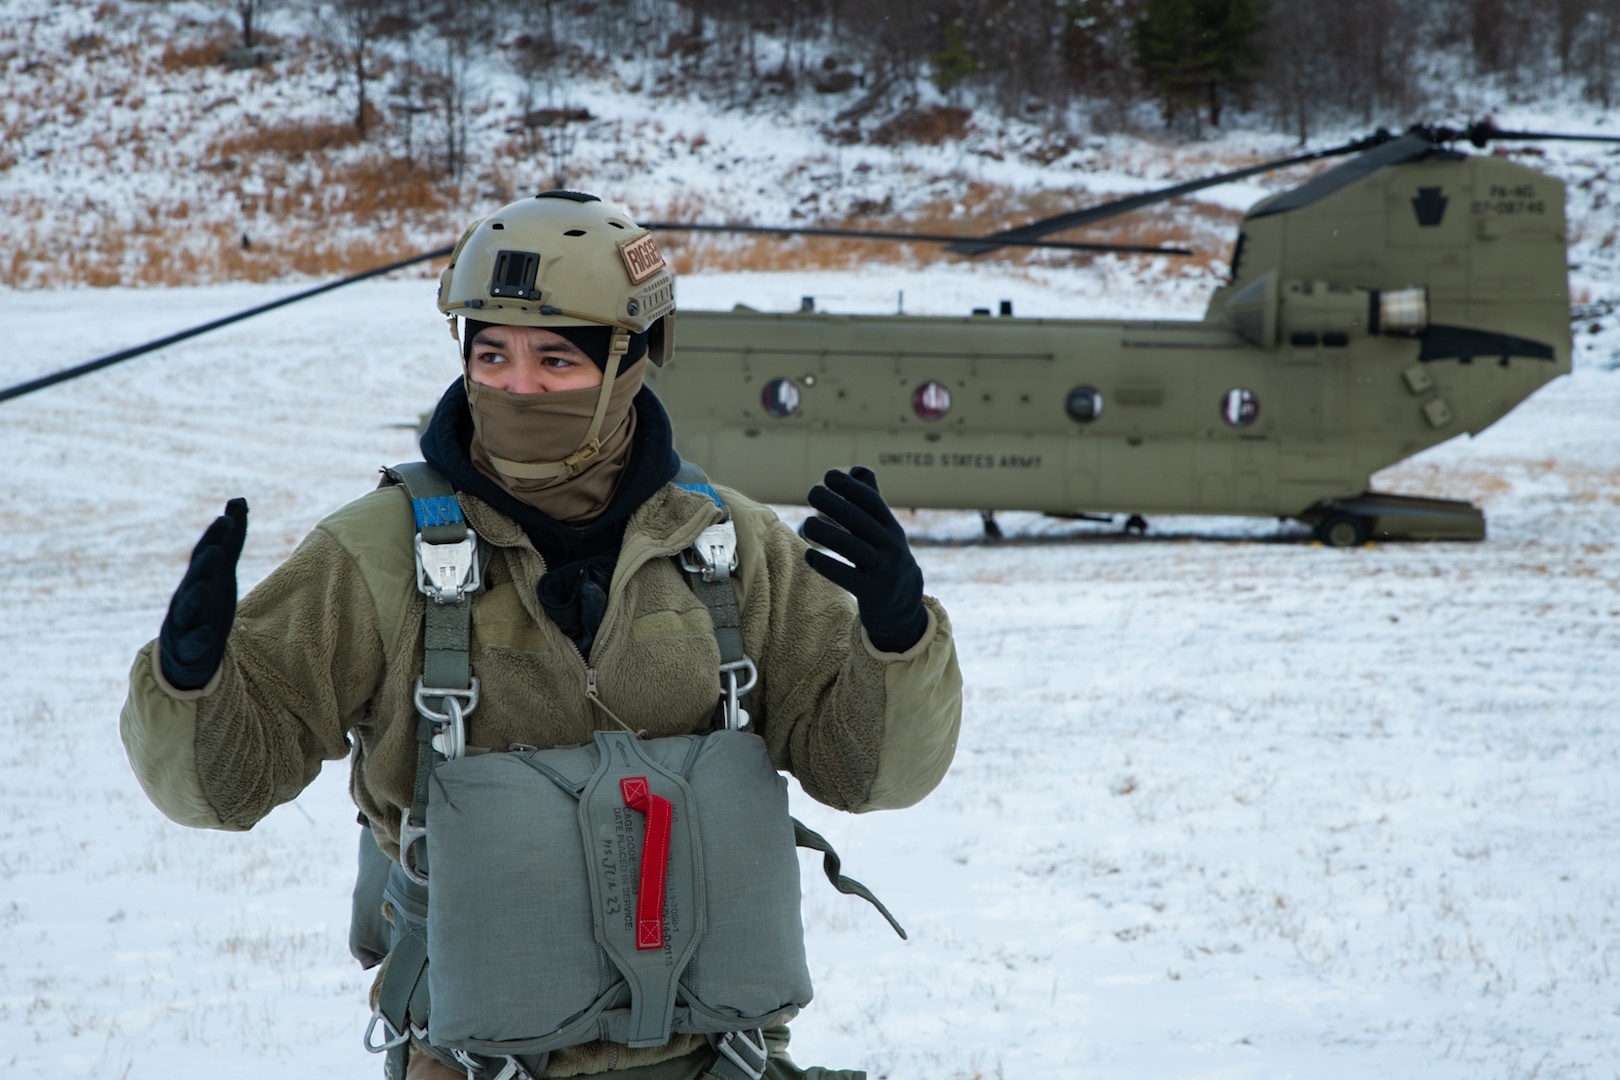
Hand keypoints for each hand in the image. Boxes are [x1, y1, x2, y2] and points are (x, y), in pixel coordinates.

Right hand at [159, 498, 247, 690]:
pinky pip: (193, 644)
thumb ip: (231, 538)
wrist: (187, 651)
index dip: (215, 538)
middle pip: (196, 578)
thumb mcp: (223, 570)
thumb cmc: (207, 601)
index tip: (227, 519)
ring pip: (189, 609)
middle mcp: (190, 596)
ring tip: (207, 586)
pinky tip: (207, 634)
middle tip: (217, 549)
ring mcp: (187, 622)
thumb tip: (238, 499)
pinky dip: (198, 638)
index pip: (206, 554)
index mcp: (200, 577)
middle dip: (205, 563)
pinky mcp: (190, 648)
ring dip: (197, 597)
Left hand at [802, 467, 927, 652]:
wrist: (904, 608)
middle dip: (835, 503)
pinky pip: (847, 576)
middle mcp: (891, 547)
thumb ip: (870, 501)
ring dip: (827, 533)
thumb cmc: (885, 560)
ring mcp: (884, 570)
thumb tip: (855, 469)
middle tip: (813, 492)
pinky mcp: (873, 593)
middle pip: (860, 520)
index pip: (872, 502)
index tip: (829, 476)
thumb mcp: (884, 532)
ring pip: (852, 547)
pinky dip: (826, 565)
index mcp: (892, 529)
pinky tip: (809, 555)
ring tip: (806, 524)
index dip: (851, 486)